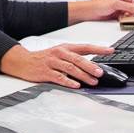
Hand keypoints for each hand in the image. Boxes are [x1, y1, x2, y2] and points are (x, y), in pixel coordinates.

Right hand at [0, 43, 115, 87]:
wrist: (23, 61)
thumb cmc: (44, 58)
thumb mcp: (60, 54)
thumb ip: (75, 58)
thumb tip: (93, 66)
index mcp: (65, 48)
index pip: (85, 47)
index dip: (98, 48)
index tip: (111, 50)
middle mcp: (59, 53)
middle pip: (78, 59)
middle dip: (91, 66)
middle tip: (101, 73)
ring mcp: (52, 62)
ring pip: (70, 68)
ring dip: (83, 75)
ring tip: (92, 81)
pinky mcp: (45, 72)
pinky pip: (58, 77)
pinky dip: (68, 81)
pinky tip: (76, 85)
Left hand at [72, 0, 133, 21]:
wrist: (89, 12)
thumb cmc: (97, 5)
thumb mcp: (114, 4)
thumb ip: (126, 5)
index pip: (132, 0)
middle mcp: (118, 1)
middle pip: (130, 7)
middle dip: (131, 12)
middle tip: (130, 16)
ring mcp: (116, 8)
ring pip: (127, 13)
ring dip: (126, 16)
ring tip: (123, 17)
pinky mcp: (114, 15)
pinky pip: (122, 17)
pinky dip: (122, 19)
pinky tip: (120, 20)